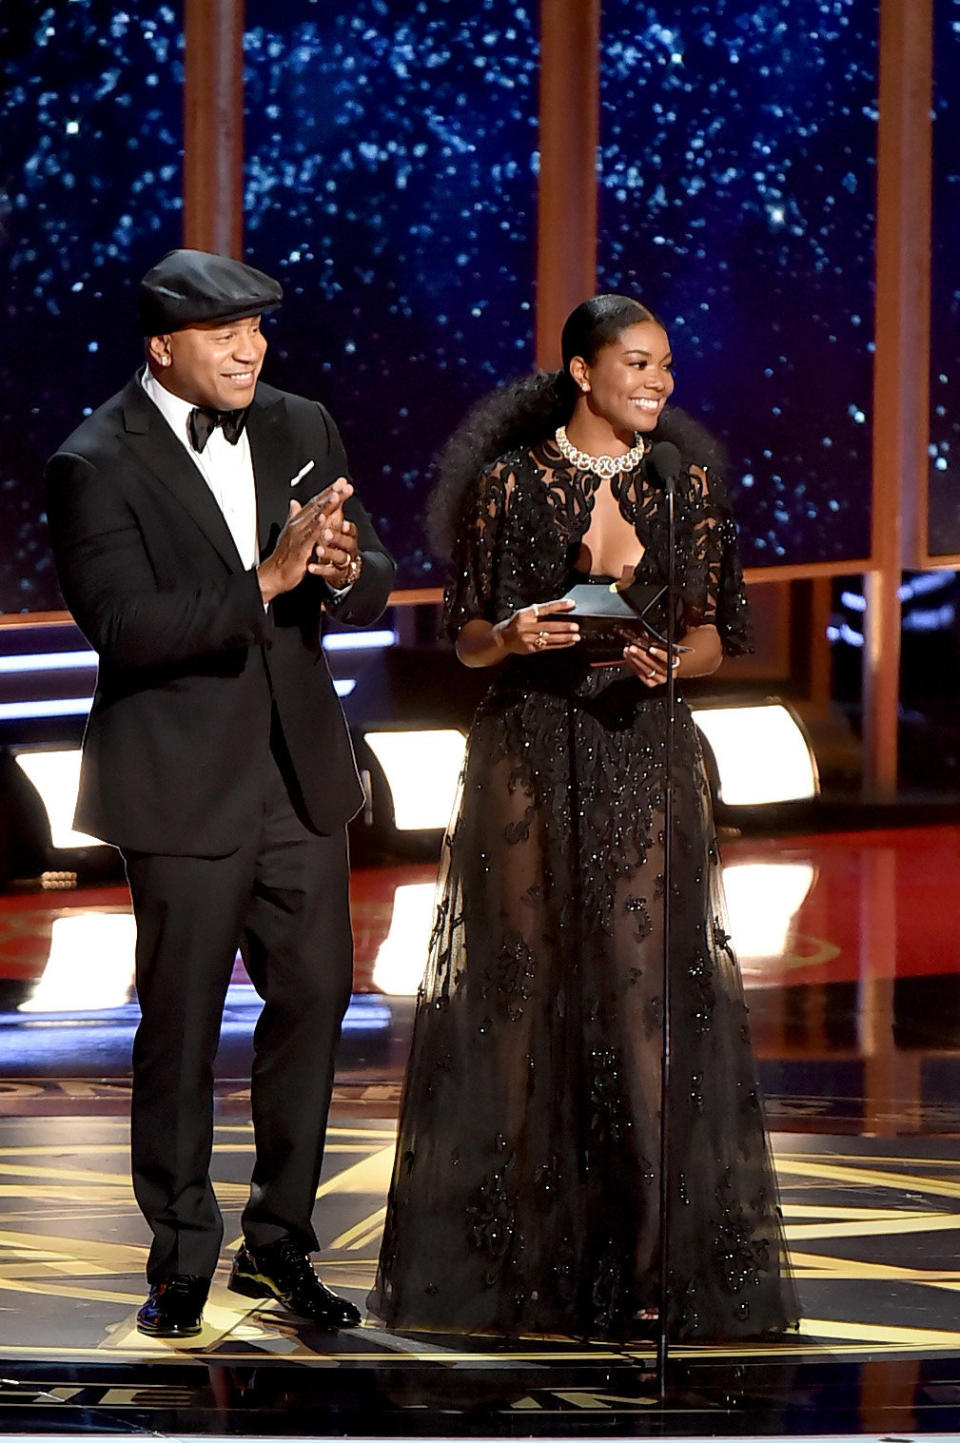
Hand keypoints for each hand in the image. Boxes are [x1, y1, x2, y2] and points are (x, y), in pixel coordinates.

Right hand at [257, 478, 353, 603]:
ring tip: (337, 495)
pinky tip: (324, 518)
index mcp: (299, 521)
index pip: (316, 503)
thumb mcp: (291, 533)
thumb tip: (294, 502)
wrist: (274, 574)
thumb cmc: (284, 556)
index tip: (341, 482)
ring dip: (326, 506)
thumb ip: (294, 516)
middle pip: (318, 506)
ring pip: (315, 517)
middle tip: (344, 484)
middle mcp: (299, 525)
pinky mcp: (300, 548)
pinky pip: (310, 535)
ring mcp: (299, 535)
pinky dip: (317, 526)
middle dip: (332, 494)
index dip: (329, 491)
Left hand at [307, 505, 360, 586]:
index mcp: (348, 536)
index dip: (346, 525)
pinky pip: (329, 572)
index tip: (342, 521)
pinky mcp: (336, 574)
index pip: (349, 528)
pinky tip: (310, 567)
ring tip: (318, 549)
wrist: (339, 570)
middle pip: (346, 542)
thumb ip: (331, 511)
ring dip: (328, 552)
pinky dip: (320, 569)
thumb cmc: (335, 546)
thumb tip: (331, 492)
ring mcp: (343, 562)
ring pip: (339, 557)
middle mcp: (348, 548)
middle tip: (326, 532)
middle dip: (336, 536)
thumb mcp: (334, 528)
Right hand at [493, 599, 579, 655]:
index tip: (571, 603)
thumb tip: (561, 610)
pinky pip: (549, 646)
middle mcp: (527, 626)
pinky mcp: (531, 648)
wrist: (503, 638)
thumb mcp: (525, 614)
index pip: (545, 608)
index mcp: (526, 614)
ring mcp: (529, 638)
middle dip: (563, 626)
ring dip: (565, 637)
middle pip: (548, 626)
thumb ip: (539, 612)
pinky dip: (561, 644)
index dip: (559, 605)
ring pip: (550, 638)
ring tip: (576, 636)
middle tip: (576, 626)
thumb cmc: (517, 623)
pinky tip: (569, 642)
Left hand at [623, 642, 679, 686]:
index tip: (651, 648)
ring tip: (627, 652)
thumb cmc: (669, 653)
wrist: (673, 666)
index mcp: (675, 662)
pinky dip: (633, 666)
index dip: (659, 654)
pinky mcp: (652, 683)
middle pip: (654, 665)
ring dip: (634, 660)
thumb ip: (661, 643)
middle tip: (633, 648)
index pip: (667, 658)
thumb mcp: (668, 645)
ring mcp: (660, 679)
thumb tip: (646, 637)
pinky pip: (641, 675)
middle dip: (641, 656)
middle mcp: (668, 673)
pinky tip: (628, 659)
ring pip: (646, 671)